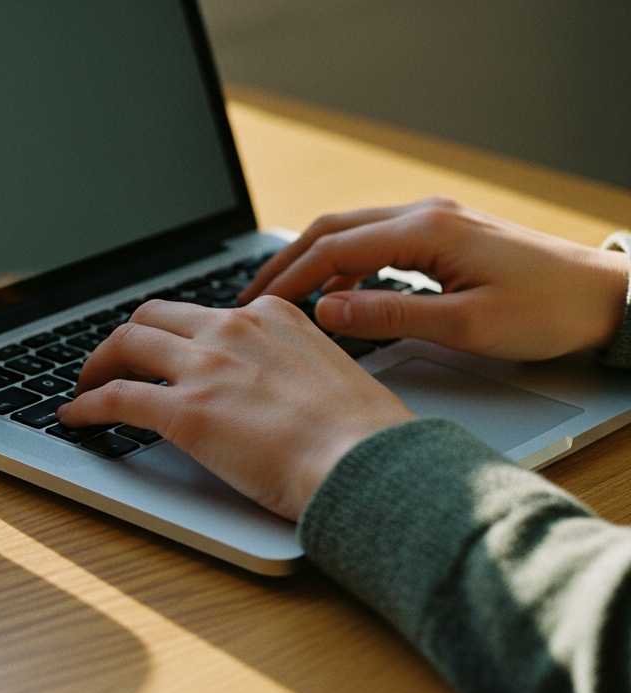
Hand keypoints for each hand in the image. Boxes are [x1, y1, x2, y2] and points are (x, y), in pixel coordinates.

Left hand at [56, 298, 413, 520]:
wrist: (368, 464)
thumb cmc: (361, 437)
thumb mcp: (326, 373)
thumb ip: (288, 365)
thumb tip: (264, 386)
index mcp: (272, 316)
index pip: (203, 312)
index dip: (172, 333)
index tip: (162, 351)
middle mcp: (234, 329)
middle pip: (153, 317)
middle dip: (125, 339)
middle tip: (113, 364)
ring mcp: (207, 367)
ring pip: (126, 344)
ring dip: (97, 365)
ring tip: (86, 386)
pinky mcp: (185, 410)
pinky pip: (116, 397)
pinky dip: (86, 404)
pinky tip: (75, 417)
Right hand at [238, 197, 628, 360]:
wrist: (608, 298)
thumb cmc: (549, 312)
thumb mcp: (466, 325)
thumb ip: (389, 315)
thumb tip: (327, 310)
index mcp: (425, 230)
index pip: (332, 248)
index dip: (286, 279)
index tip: (255, 307)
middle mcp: (426, 215)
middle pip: (332, 229)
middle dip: (284, 262)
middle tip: (249, 298)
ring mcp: (436, 221)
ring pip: (352, 232)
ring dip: (311, 261)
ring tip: (280, 297)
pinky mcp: (446, 235)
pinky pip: (377, 241)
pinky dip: (343, 263)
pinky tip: (335, 293)